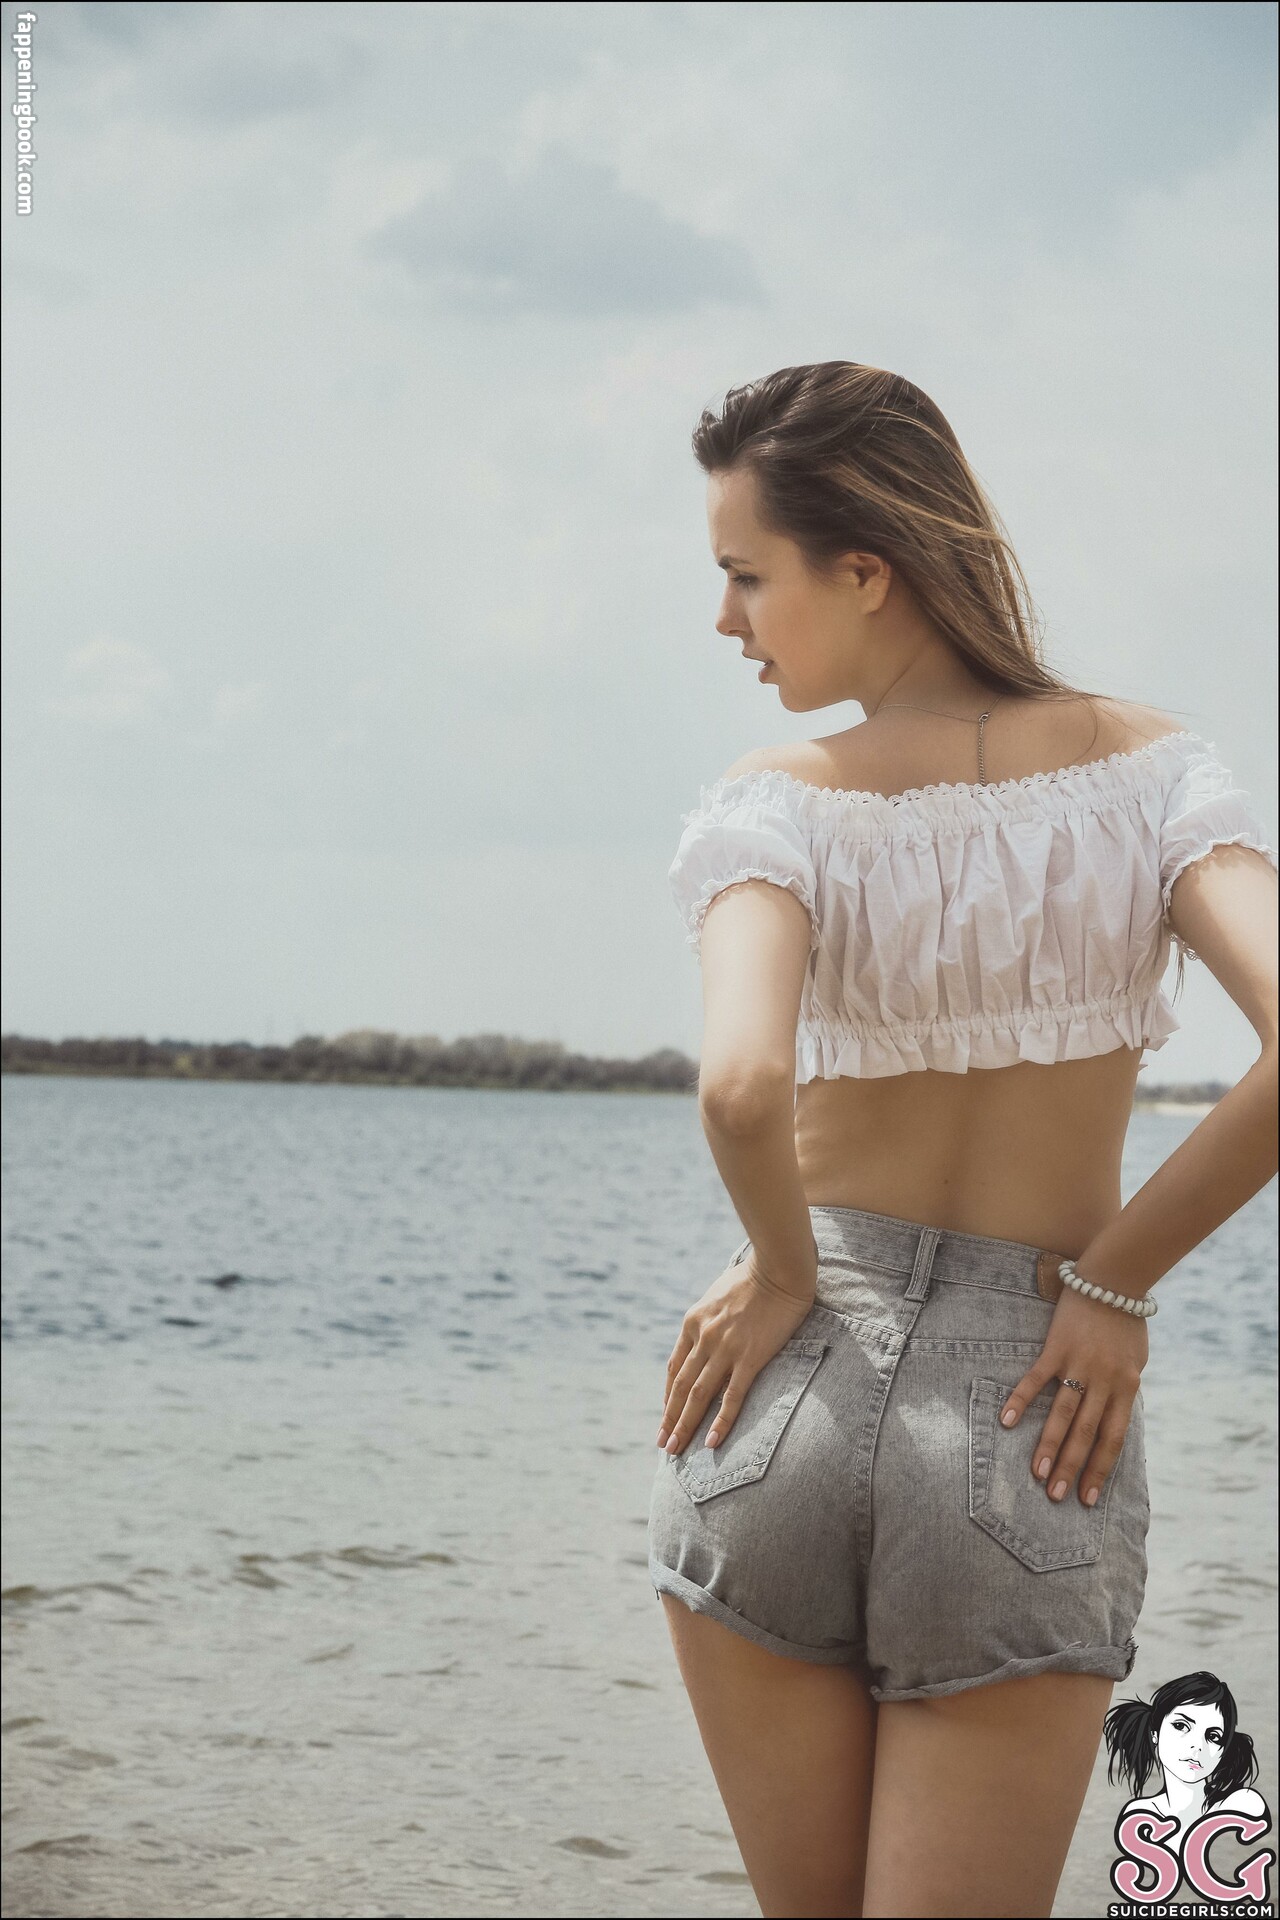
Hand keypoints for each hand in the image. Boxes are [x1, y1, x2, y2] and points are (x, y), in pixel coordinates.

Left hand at [658, 1248, 814, 1455]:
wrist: (778, 1268)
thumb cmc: (752, 1277)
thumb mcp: (717, 1294)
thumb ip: (708, 1317)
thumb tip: (707, 1331)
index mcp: (693, 1322)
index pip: (674, 1368)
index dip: (668, 1396)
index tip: (666, 1415)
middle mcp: (702, 1338)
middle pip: (680, 1387)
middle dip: (670, 1418)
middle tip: (663, 1444)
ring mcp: (724, 1349)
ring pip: (698, 1396)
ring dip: (685, 1425)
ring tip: (676, 1450)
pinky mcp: (749, 1357)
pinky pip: (730, 1396)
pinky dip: (720, 1422)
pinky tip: (710, 1442)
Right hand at [1000, 1286, 1148, 1506]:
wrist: (1113, 1281)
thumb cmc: (1126, 1323)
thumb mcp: (1136, 1362)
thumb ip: (1123, 1392)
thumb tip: (1111, 1420)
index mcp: (1126, 1388)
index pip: (1112, 1439)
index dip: (1099, 1470)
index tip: (1088, 1499)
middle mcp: (1103, 1382)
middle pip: (1086, 1433)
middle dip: (1072, 1468)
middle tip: (1055, 1497)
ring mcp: (1078, 1365)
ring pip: (1063, 1414)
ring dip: (1049, 1445)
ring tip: (1037, 1473)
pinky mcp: (1056, 1348)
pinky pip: (1036, 1380)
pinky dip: (1021, 1400)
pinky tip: (1007, 1422)